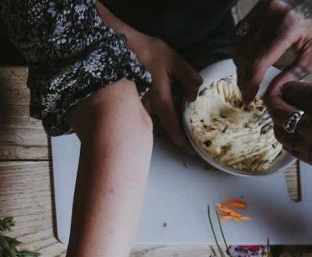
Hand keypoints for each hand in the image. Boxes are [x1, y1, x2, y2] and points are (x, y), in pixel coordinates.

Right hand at [126, 34, 201, 152]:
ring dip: (164, 118)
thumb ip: (188, 78)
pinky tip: (159, 104)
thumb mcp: (174, 60)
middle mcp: (147, 108)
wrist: (117, 47)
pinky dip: (155, 111)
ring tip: (177, 117)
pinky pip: (144, 111)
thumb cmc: (146, 52)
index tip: (191, 153)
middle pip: (163, 125)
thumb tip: (195, 97)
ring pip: (154, 118)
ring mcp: (136, 106)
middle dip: (174, 130)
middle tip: (188, 134)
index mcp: (160, 99)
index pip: (173, 126)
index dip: (182, 141)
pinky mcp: (130, 101)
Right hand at [232, 0, 311, 102]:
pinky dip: (243, 45)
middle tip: (247, 90)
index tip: (249, 98)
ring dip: (240, 60)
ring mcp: (265, 4)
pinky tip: (250, 57)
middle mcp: (272, 12)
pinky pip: (242, 28)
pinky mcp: (263, 2)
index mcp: (289, 26)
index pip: (258, 60)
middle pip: (244, 51)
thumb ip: (291, 75)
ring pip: (238, 39)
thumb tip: (269, 96)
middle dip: (243, 74)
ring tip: (248, 74)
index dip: (250, 83)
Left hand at [269, 81, 311, 182]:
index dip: (288, 87)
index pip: (298, 90)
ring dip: (277, 121)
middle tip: (273, 97)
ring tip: (280, 114)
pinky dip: (286, 136)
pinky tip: (289, 131)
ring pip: (281, 131)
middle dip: (274, 102)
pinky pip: (289, 147)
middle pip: (282, 111)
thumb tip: (305, 94)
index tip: (285, 85)